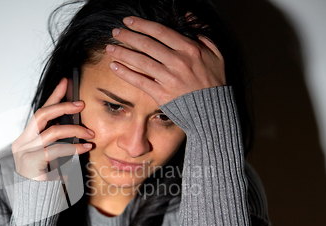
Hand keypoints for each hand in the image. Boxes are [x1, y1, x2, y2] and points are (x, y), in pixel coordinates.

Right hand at [11, 78, 93, 180]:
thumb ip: (59, 144)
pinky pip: (56, 149)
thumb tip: (77, 127)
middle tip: (81, 104)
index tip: (66, 82)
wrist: (37, 209)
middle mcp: (21, 143)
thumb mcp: (54, 160)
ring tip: (91, 134)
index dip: (53, 97)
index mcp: (26, 140)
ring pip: (52, 131)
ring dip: (75, 130)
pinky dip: (73, 147)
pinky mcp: (31, 163)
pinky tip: (85, 149)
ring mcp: (24, 153)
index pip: (40, 113)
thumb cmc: (47, 186)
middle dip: (63, 105)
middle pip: (41, 115)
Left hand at [105, 16, 225, 105]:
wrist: (213, 109)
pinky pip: (139, 81)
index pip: (160, 31)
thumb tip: (189, 17)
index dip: (141, 24)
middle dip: (128, 36)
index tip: (129, 21)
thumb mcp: (215, 54)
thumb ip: (202, 35)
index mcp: (189, 48)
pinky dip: (125, 73)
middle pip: (146, 44)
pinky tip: (114, 67)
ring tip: (110, 48)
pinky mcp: (161, 94)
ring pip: (140, 61)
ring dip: (122, 53)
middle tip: (115, 32)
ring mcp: (168, 78)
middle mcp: (177, 61)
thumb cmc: (214, 81)